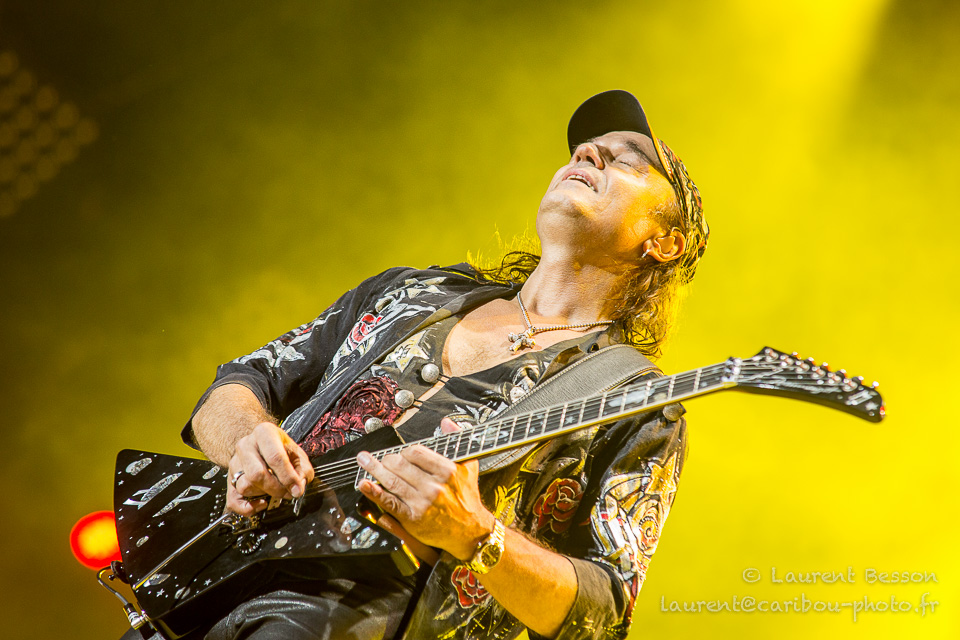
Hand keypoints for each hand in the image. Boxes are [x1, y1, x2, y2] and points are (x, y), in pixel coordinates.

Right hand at [226, 422, 314, 515]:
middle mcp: (246, 446)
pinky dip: (248, 508)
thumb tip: (298, 487)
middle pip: (256, 474)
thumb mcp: (296, 452)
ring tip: (276, 491)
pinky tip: (261, 503)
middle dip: (275, 488)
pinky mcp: (229, 479)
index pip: (274, 457)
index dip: (288, 477)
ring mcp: (235, 462)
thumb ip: (302, 469)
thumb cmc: (279, 448)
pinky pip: (233, 500)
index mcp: (264, 433)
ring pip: (245, 486)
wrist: (260, 444)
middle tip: (287, 493)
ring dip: (264, 494)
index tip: (297, 489)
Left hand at [357, 418, 494, 560]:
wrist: (470, 530)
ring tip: (364, 462)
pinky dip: (374, 492)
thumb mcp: (469, 466)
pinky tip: (364, 484)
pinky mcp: (413, 518)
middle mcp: (435, 486)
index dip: (404, 451)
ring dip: (374, 470)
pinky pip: (389, 502)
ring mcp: (422, 502)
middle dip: (386, 460)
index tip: (400, 454)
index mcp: (447, 470)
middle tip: (379, 459)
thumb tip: (446, 422)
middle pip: (400, 465)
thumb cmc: (468, 498)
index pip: (415, 452)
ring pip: (392, 481)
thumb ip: (457, 440)